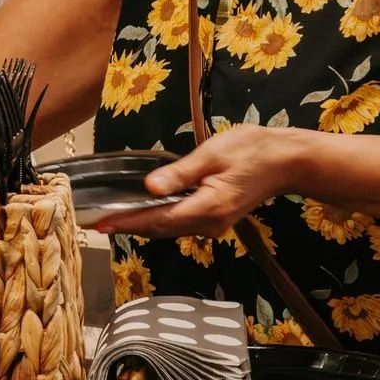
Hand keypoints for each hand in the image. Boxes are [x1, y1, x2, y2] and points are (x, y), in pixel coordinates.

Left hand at [95, 125, 302, 239]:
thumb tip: (149, 188)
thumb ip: (180, 173)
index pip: (157, 218)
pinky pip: (179, 224)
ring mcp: (213, 225)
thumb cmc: (251, 150)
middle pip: (159, 228)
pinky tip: (142, 212)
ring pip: (168, 229)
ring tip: (110, 219)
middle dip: (127, 226)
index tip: (100, 224)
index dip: (127, 222)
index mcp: (207, 207)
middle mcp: (208, 223)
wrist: (285, 161)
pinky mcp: (215, 219)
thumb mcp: (212, 154)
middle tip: (94, 223)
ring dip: (140, 225)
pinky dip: (157, 220)